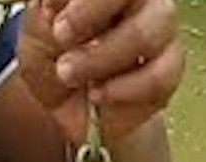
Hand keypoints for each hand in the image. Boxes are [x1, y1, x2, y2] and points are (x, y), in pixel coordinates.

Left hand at [18, 0, 184, 145]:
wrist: (68, 107)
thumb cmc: (54, 58)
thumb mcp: (35, 27)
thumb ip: (47, 7)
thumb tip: (56, 2)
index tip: (50, 8)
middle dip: (89, 14)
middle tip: (61, 36)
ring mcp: (161, 31)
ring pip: (146, 34)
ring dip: (100, 58)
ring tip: (70, 73)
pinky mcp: (170, 70)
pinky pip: (157, 77)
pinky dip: (120, 90)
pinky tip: (98, 93)